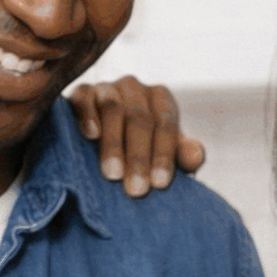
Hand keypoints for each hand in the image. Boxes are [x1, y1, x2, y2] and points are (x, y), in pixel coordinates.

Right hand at [67, 77, 205, 196]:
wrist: (106, 144)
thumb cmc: (143, 152)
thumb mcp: (165, 156)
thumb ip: (183, 156)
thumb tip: (195, 156)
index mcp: (161, 99)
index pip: (166, 125)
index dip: (163, 155)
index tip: (159, 184)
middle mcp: (134, 88)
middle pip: (140, 120)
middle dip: (138, 157)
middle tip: (136, 190)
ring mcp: (106, 87)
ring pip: (113, 110)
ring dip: (113, 144)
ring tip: (113, 175)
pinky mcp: (81, 91)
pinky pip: (84, 99)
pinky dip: (88, 115)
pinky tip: (92, 136)